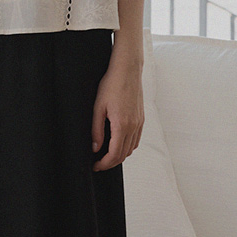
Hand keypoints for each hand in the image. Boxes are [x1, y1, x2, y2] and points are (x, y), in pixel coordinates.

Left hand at [91, 56, 143, 170]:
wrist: (127, 70)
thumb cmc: (111, 85)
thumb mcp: (98, 107)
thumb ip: (96, 130)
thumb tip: (95, 148)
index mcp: (122, 125)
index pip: (114, 154)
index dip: (104, 164)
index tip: (95, 166)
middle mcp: (134, 126)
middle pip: (123, 155)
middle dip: (110, 163)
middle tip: (98, 163)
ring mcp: (139, 123)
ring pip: (131, 149)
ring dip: (119, 156)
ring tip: (106, 155)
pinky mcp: (141, 119)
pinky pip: (136, 140)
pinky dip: (127, 147)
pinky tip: (117, 144)